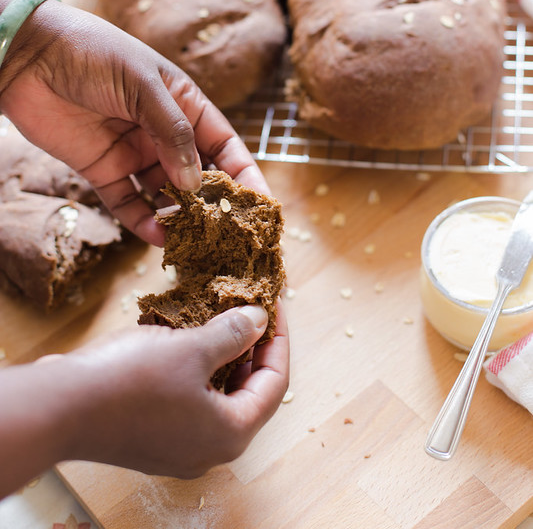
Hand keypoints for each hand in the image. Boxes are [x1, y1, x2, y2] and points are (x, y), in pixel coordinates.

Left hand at [0, 0, 268, 244]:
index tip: (261, 206)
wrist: (28, 55)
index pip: (225, 145)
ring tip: (194, 243)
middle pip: (200, 176)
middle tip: (229, 236)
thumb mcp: (143, 84)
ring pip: (166, 195)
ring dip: (180, 218)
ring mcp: (134, 154)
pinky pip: (129, 204)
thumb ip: (173, 132)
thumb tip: (195, 183)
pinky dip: (143, 222)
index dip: (245, 175)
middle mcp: (164, 133)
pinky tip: (158, 238)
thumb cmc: (94, 53)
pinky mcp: (103, 171)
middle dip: (215, 205)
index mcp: (185, 105)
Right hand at [0, 302, 289, 495]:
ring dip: (219, 354)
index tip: (274, 304)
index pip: (274, 382)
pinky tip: (182, 334)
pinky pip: (186, 398)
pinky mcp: (151, 436)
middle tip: (249, 307)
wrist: (59, 408)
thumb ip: (232, 334)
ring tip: (218, 313)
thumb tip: (258, 321)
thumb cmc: (131, 380)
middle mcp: (209, 447)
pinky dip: (192, 367)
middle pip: (247, 390)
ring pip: (214, 393)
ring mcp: (178, 446)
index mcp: (230, 432)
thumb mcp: (192, 347)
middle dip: (250, 346)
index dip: (278, 338)